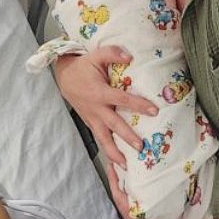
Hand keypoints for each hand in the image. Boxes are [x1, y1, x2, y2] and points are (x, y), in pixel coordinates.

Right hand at [52, 45, 155, 165]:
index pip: (123, 100)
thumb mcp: (96, 55)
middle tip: (141, 147)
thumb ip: (113, 53)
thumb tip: (130, 56)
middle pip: (114, 126)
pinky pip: (100, 139)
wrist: (64, 78)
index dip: (139, 105)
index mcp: (100, 93)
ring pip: (103, 139)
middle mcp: (97, 109)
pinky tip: (117, 161)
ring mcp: (92, 119)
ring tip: (126, 165)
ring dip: (114, 153)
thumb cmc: (83, 67)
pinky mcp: (90, 123)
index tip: (154, 111)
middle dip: (128, 137)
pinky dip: (108, 151)